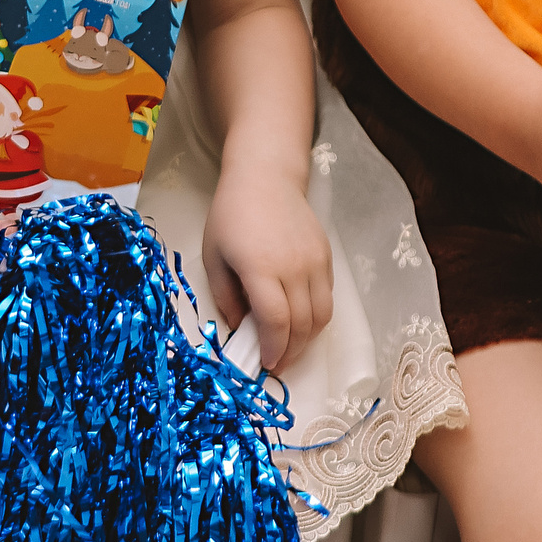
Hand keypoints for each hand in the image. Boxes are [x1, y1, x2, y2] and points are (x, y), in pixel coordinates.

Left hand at [199, 164, 333, 374]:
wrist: (265, 178)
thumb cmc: (232, 215)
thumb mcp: (214, 255)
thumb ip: (225, 295)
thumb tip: (238, 327)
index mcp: (260, 267)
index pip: (276, 321)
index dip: (273, 349)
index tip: (265, 364)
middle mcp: (293, 266)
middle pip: (302, 324)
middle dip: (290, 352)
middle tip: (276, 363)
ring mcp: (314, 261)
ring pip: (322, 315)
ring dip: (308, 340)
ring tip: (290, 348)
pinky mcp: (326, 256)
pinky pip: (327, 297)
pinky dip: (316, 317)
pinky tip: (300, 321)